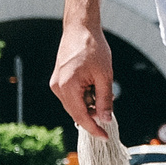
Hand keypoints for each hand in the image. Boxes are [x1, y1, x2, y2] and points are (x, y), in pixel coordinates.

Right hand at [49, 19, 114, 135]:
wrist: (80, 28)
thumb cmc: (93, 47)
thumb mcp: (105, 75)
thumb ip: (105, 100)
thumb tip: (105, 119)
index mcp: (68, 87)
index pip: (81, 117)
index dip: (94, 129)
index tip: (105, 136)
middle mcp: (58, 87)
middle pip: (76, 113)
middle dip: (93, 114)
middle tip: (109, 105)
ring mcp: (56, 83)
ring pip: (74, 105)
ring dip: (89, 104)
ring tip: (101, 88)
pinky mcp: (58, 79)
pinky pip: (71, 96)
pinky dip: (83, 97)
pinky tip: (93, 86)